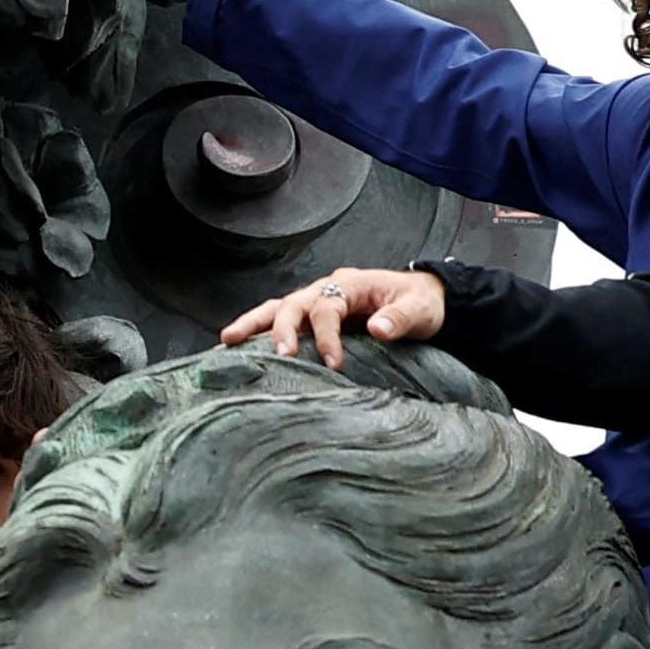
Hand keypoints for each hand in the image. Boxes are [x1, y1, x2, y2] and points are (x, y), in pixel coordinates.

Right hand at [221, 268, 444, 364]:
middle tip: (279, 356)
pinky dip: (258, 332)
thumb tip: (379, 328)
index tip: (333, 364)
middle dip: (281, 330)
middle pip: (292, 304)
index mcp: (350, 284)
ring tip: (227, 341)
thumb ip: (401, 318)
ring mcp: (316, 302)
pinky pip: (280, 321)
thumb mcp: (421, 309)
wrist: (422, 300)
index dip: (327, 336)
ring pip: (277, 309)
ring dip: (253, 325)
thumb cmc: (421, 303)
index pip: (327, 308)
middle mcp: (327, 289)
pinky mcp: (313, 318)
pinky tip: (238, 348)